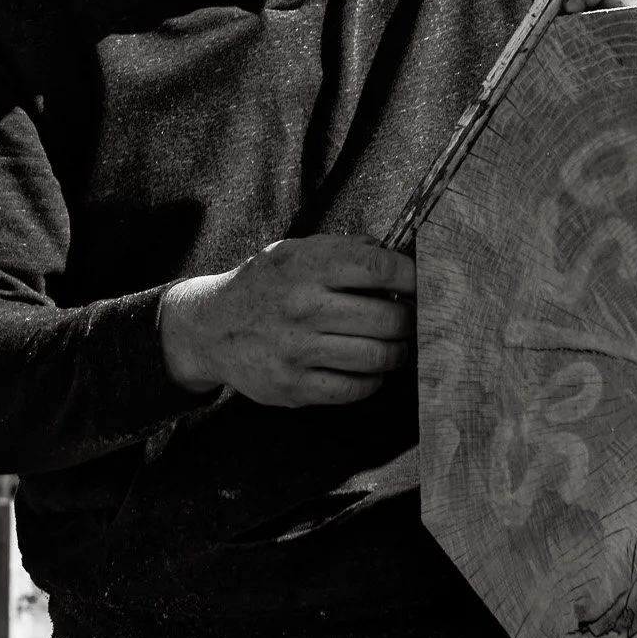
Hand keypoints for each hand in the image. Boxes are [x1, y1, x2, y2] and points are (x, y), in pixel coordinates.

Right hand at [160, 236, 414, 405]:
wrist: (210, 327)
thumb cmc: (267, 284)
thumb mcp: (297, 251)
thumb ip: (347, 249)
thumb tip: (404, 256)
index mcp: (310, 266)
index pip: (382, 269)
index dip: (415, 279)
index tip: (426, 285)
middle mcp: (305, 306)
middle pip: (390, 318)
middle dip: (410, 321)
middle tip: (410, 321)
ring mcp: (298, 349)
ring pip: (379, 357)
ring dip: (397, 353)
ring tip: (394, 345)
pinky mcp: (293, 386)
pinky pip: (356, 388)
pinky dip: (373, 379)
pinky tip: (369, 368)